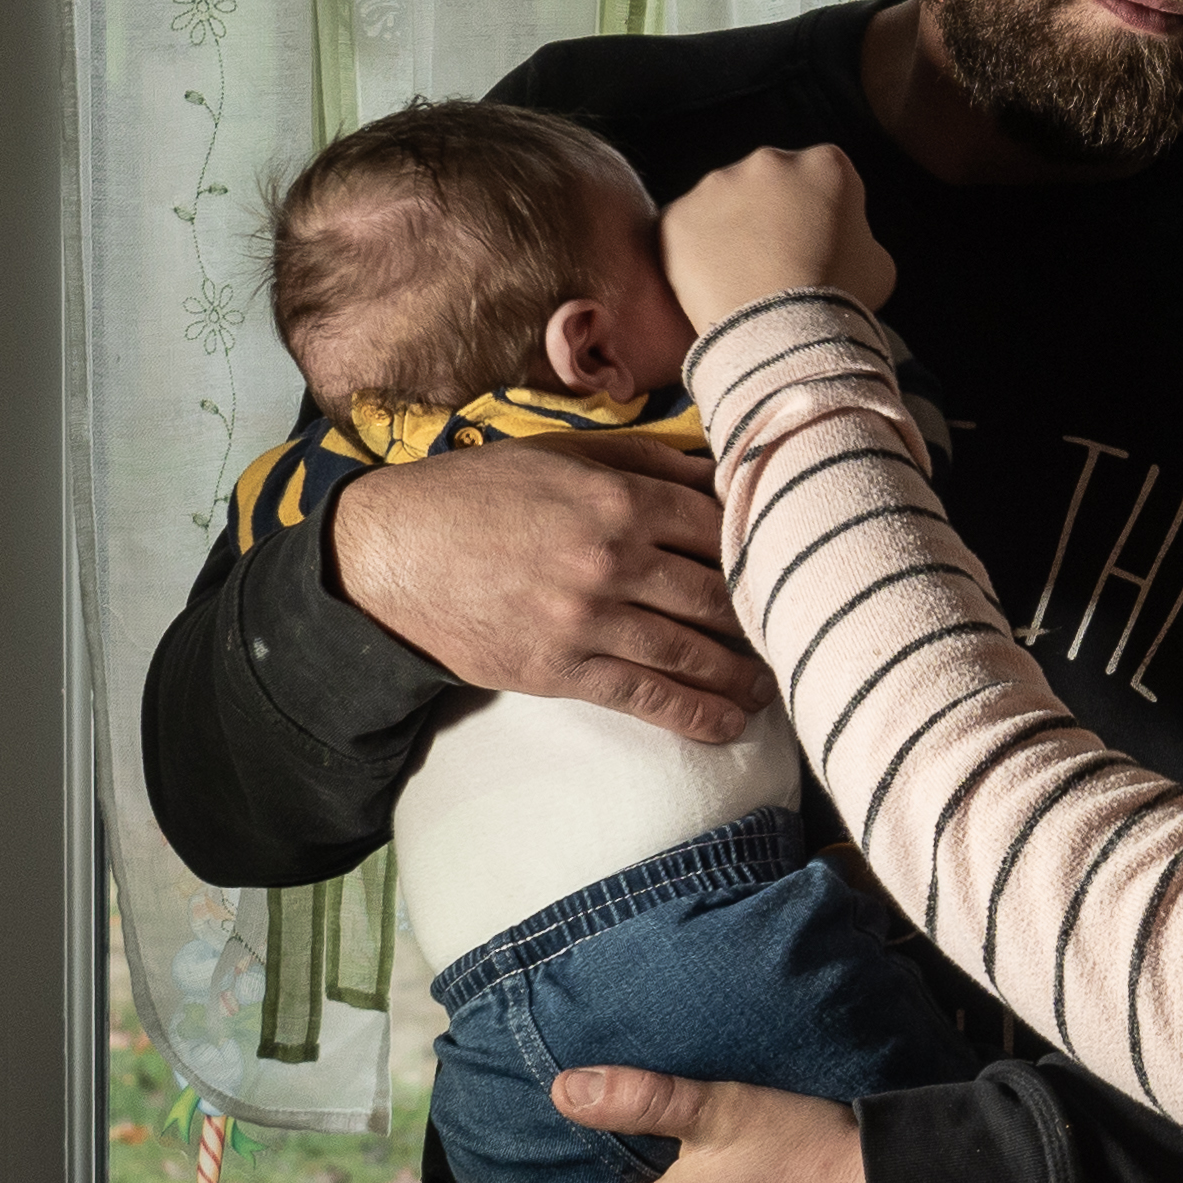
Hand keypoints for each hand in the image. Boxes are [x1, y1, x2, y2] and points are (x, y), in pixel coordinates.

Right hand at [327, 442, 770, 745]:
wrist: (391, 553)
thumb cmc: (477, 495)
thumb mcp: (561, 456)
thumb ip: (644, 464)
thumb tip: (718, 477)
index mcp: (618, 499)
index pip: (717, 529)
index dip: (756, 552)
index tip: (784, 570)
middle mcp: (613, 559)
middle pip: (715, 596)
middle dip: (759, 620)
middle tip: (791, 635)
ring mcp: (588, 619)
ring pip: (690, 653)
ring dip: (740, 675)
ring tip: (770, 686)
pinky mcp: (560, 668)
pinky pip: (645, 698)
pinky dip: (695, 715)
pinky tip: (728, 725)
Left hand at [663, 145, 897, 330]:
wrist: (781, 335)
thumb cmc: (840, 301)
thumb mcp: (879, 264)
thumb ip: (857, 235)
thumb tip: (839, 239)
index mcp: (826, 164)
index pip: (824, 176)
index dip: (821, 211)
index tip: (818, 243)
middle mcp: (769, 161)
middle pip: (770, 181)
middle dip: (772, 212)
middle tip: (776, 260)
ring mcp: (717, 185)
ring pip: (724, 202)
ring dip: (730, 229)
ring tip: (742, 278)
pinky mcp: (678, 215)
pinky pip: (685, 229)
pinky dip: (694, 252)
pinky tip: (713, 285)